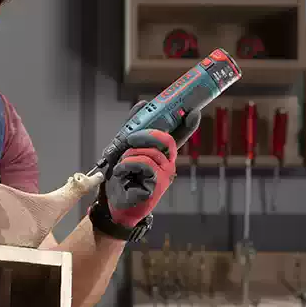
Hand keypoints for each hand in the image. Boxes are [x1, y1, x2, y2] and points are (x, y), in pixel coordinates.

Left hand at [100, 101, 201, 227]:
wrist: (112, 202)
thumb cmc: (121, 177)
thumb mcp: (124, 148)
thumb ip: (132, 127)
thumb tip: (142, 103)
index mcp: (162, 155)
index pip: (180, 137)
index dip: (188, 125)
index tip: (193, 111)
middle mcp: (167, 164)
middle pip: (167, 141)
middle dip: (147, 135)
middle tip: (131, 139)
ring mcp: (164, 176)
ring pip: (151, 153)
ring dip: (129, 155)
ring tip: (121, 165)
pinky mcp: (157, 186)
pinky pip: (144, 165)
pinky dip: (127, 165)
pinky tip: (122, 174)